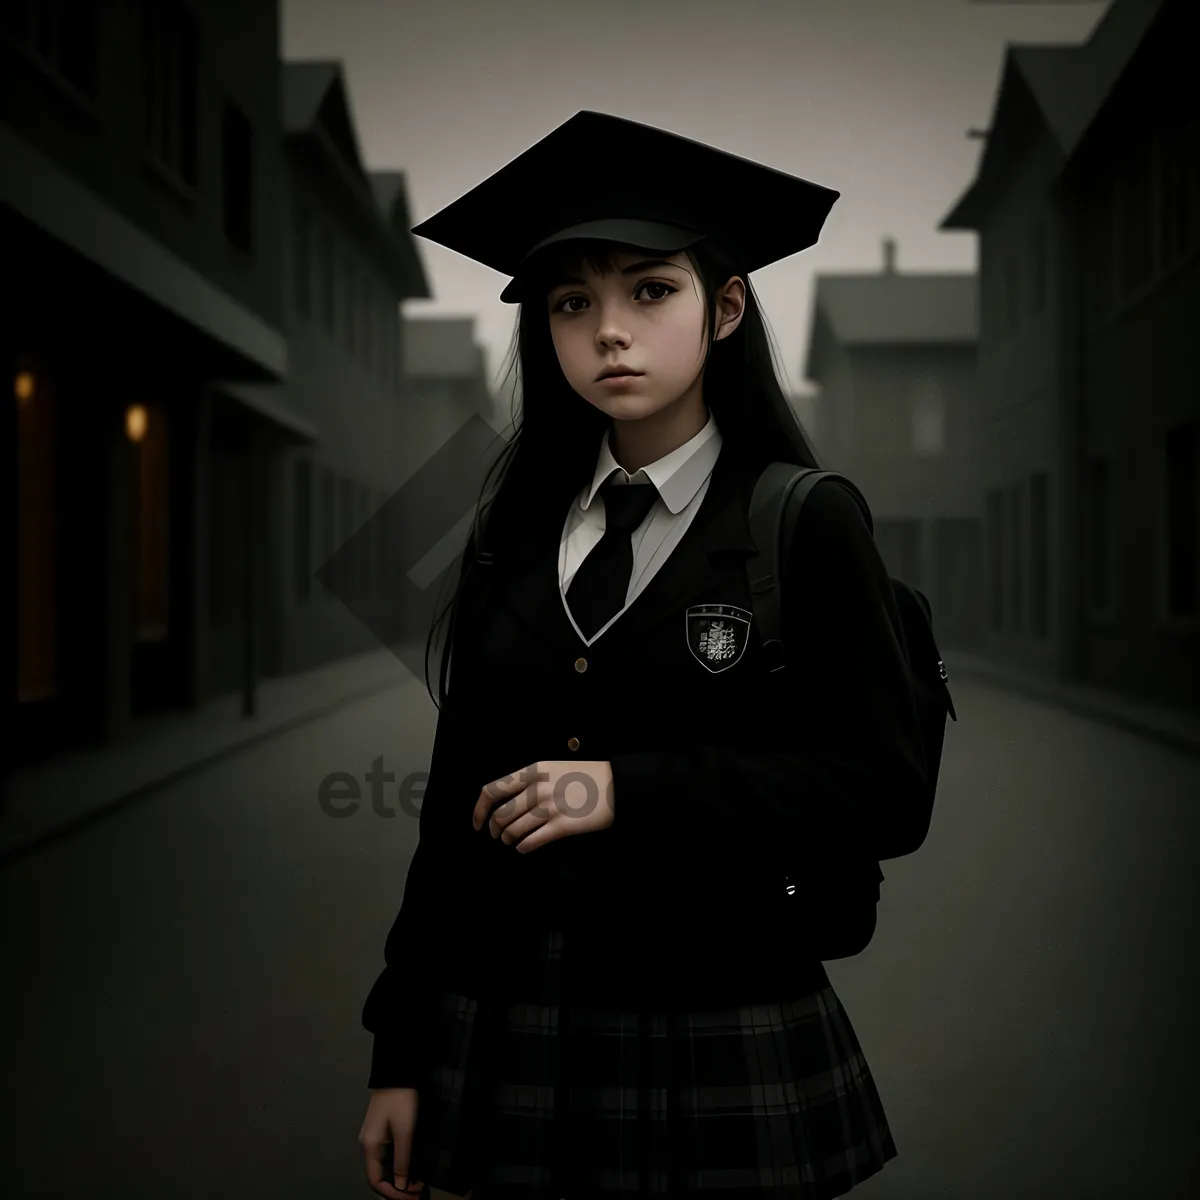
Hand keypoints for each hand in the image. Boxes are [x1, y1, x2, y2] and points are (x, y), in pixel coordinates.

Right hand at [359, 1087, 424, 1197]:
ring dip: (396, 1178)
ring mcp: (372, 1137)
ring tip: (413, 1184)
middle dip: (394, 1188)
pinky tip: (407, 1167)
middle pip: (377, 1175)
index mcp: (370, 1146)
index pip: (375, 1181)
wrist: (396, 1072)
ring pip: (381, 1166)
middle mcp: (367, 1144)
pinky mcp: (380, 1130)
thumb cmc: (400, 1100)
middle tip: (414, 1193)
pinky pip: (385, 1156)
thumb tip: (401, 1184)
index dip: (391, 1193)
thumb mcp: (404, 1131)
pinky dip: (395, 1166)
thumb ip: (402, 1159)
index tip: (410, 1196)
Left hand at [472, 760, 613, 852]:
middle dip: (494, 829)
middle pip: (501, 815)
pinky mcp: (562, 826)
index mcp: (533, 771)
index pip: (492, 790)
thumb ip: (531, 781)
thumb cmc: (586, 775)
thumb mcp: (553, 768)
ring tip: (511, 840)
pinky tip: (524, 848)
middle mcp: (537, 788)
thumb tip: (509, 801)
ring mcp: (549, 808)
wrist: (616, 784)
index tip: (477, 821)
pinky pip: (532, 841)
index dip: (479, 809)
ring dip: (508, 839)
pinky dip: (523, 847)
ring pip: (514, 830)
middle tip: (497, 834)